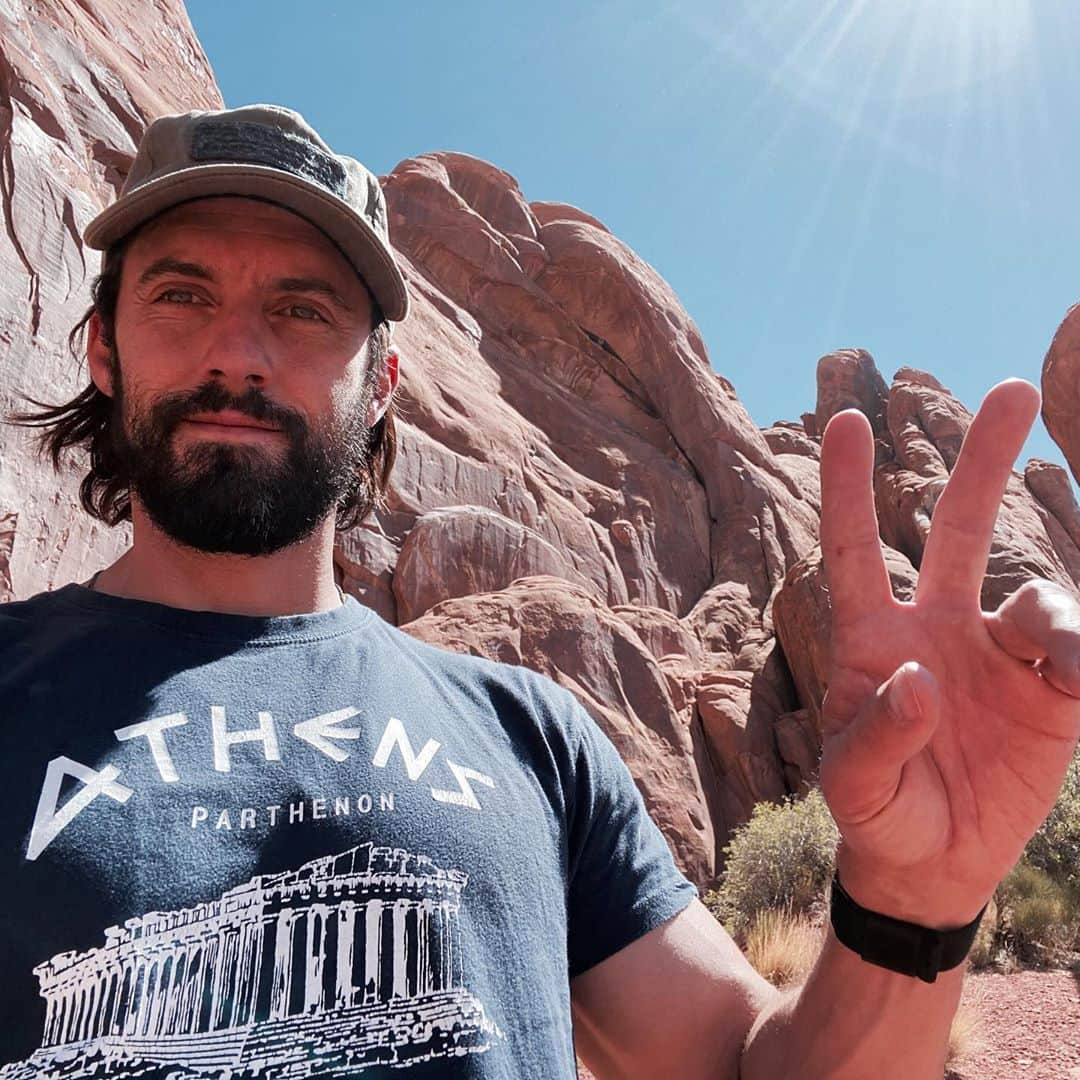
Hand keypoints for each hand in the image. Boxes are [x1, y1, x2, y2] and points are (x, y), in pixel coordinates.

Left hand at [817, 379, 1079, 929]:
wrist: (934, 863)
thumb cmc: (878, 814)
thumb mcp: (855, 786)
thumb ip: (876, 735)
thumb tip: (919, 679)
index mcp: (872, 638)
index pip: (853, 550)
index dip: (850, 489)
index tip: (847, 422)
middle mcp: (935, 627)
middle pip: (957, 528)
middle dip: (983, 461)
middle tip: (1013, 389)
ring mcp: (996, 655)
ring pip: (1037, 594)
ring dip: (1057, 623)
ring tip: (1065, 675)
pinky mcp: (1050, 693)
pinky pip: (1079, 650)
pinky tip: (1076, 688)